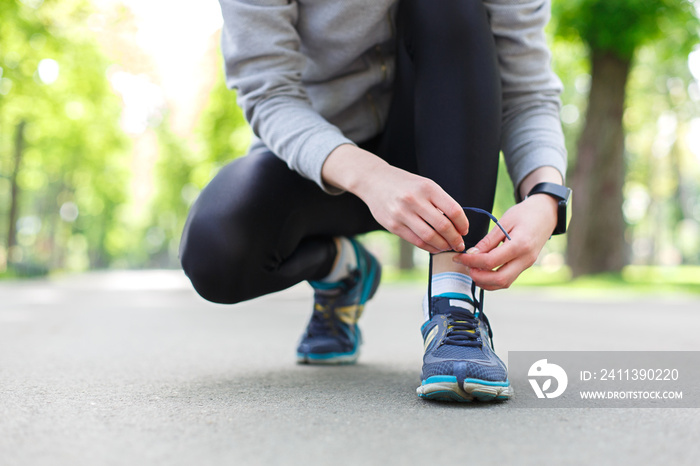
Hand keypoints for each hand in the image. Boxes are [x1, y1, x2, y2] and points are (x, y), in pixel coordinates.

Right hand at [320, 144, 467, 253]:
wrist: (374, 181)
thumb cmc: (404, 184)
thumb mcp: (424, 184)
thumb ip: (439, 201)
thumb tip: (457, 225)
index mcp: (427, 187)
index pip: (453, 210)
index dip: (463, 224)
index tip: (465, 230)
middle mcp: (414, 200)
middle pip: (443, 226)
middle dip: (455, 239)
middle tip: (459, 244)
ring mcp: (402, 213)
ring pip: (430, 236)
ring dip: (443, 245)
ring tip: (448, 247)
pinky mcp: (393, 225)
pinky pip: (416, 241)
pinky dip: (429, 247)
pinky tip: (434, 247)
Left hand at [451, 194, 557, 289]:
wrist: (546, 214)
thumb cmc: (525, 213)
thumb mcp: (504, 221)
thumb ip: (488, 241)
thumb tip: (471, 254)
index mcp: (520, 245)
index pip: (491, 261)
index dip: (471, 261)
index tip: (459, 257)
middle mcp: (525, 259)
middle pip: (500, 279)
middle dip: (478, 277)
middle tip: (466, 266)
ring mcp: (526, 264)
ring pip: (504, 283)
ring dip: (485, 281)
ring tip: (472, 269)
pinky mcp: (524, 266)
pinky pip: (507, 279)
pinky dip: (492, 280)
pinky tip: (482, 271)